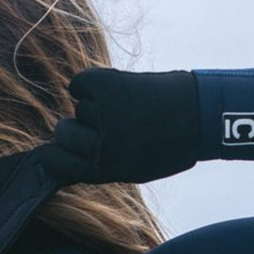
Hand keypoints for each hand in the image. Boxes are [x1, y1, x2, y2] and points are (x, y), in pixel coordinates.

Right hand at [39, 68, 201, 184]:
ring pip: (80, 107)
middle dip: (73, 128)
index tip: (53, 150)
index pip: (58, 163)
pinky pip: (80, 83)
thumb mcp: (135, 169)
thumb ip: (100, 165)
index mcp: (106, 169)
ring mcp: (104, 113)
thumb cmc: (170, 145)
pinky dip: (88, 84)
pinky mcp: (108, 84)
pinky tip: (107, 89)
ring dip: (96, 106)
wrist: (201, 116)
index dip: (53, 156)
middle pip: (63, 132)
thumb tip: (65, 158)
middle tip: (96, 123)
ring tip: (125, 107)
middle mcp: (102, 144)